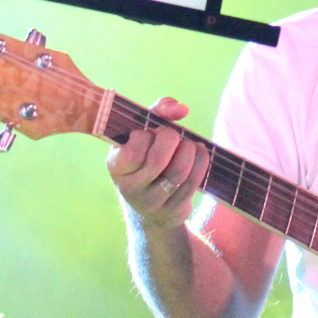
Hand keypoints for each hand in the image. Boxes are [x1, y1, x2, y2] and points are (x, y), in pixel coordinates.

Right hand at [107, 97, 210, 232]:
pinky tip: (199, 153)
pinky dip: (201, 162)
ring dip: (190, 150)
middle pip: (158, 159)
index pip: (136, 146)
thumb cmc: (145, 160)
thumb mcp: (141, 135)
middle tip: (173, 135)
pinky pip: (192, 182)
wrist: (150, 207)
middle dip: (173, 139)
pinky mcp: (172, 209)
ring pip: (178, 171)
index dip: (149, 133)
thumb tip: (181, 108)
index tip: (151, 132)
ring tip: (189, 144)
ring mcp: (151, 201)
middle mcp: (129, 186)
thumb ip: (156, 113)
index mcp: (116, 165)